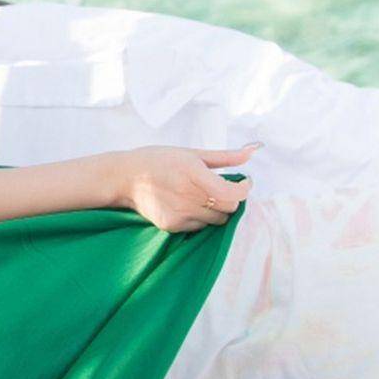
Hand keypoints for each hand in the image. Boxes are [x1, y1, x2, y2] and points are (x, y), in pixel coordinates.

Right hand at [109, 142, 259, 232]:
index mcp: (194, 174)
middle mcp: (187, 196)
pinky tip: (186, 204)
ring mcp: (180, 214)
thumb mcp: (192, 153)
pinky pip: (200, 227)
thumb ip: (225, 156)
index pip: (233, 194)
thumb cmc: (160, 160)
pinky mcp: (172, 226)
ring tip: (200, 195)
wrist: (125, 178)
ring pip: (217, 220)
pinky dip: (200, 217)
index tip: (244, 182)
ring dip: (216, 209)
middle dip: (231, 198)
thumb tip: (252, 152)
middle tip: (221, 187)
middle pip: (229, 208)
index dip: (244, 189)